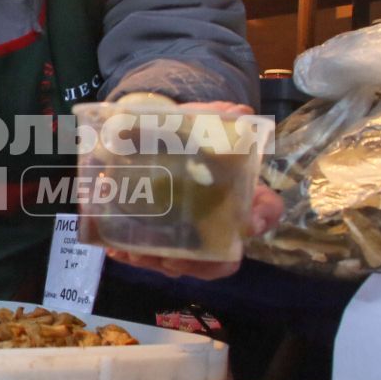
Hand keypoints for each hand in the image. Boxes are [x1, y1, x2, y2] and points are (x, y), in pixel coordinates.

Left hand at [103, 99, 281, 281]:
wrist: (156, 135)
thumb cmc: (190, 133)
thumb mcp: (203, 119)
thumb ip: (220, 117)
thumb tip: (241, 114)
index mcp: (241, 193)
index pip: (266, 211)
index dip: (262, 219)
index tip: (248, 224)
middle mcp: (219, 223)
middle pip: (221, 260)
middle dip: (198, 265)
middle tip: (172, 260)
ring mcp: (189, 236)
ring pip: (182, 264)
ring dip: (156, 262)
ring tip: (133, 253)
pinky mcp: (159, 238)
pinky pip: (148, 256)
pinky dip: (132, 254)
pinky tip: (114, 248)